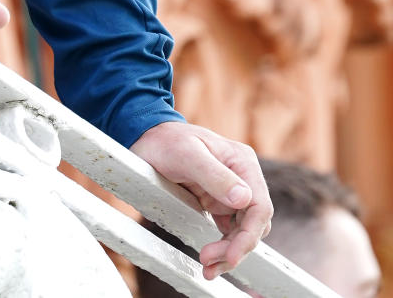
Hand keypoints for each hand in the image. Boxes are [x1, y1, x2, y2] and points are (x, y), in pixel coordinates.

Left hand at [130, 122, 271, 279]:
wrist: (146, 139)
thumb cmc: (166, 140)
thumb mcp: (187, 154)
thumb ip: (215, 175)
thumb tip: (245, 199)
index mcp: (243, 162)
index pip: (259, 206)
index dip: (249, 235)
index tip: (231, 255)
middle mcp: (242, 178)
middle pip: (253, 224)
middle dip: (235, 247)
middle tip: (208, 260)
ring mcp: (231, 192)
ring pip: (242, 232)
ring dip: (229, 253)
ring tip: (207, 266)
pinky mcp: (217, 203)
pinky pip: (228, 231)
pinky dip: (222, 247)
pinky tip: (210, 259)